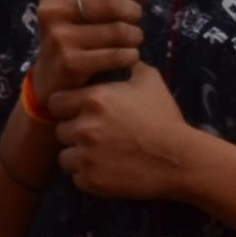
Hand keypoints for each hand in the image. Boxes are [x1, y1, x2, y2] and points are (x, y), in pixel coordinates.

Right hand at [31, 0, 152, 93]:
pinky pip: (117, 55)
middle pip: (112, 2)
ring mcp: (58, 37)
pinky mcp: (70, 63)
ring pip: (119, 30)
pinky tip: (127, 57)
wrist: (52, 76)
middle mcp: (51, 10)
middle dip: (133, 12)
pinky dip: (130, 56)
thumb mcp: (86, 4)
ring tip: (130, 40)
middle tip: (133, 22)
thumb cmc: (76, 32)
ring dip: (135, 36)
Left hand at [46, 56, 212, 203]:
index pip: (56, 102)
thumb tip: (121, 56)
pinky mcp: (92, 180)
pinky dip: (89, 176)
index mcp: (93, 99)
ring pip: (65, 157)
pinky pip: (77, 178)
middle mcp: (84, 127)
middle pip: (60, 130)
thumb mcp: (151, 81)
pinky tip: (109, 170)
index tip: (79, 113)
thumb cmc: (165, 118)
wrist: (180, 159)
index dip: (67, 107)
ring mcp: (86, 156)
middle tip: (97, 136)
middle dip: (74, 133)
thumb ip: (129, 65)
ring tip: (101, 155)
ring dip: (79, 156)